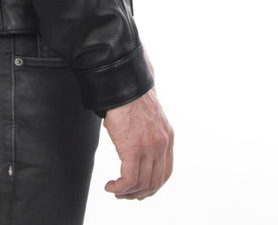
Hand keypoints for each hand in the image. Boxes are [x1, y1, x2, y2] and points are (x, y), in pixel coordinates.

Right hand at [102, 48, 173, 199]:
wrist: (124, 83)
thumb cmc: (130, 96)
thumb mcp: (147, 117)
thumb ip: (146, 133)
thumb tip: (130, 142)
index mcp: (167, 137)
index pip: (165, 172)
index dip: (153, 185)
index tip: (139, 189)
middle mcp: (162, 145)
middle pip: (154, 182)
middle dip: (139, 193)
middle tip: (124, 194)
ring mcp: (149, 148)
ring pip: (141, 184)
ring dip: (127, 193)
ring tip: (115, 190)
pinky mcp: (133, 149)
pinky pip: (129, 179)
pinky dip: (119, 187)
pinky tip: (110, 186)